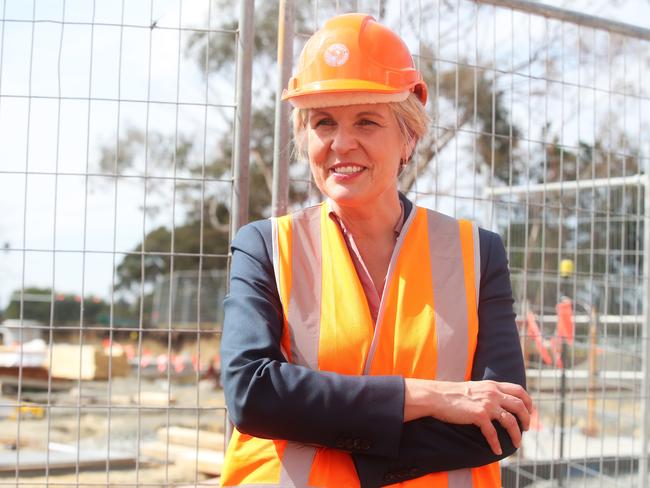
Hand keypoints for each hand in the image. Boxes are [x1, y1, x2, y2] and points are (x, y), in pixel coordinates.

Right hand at [404, 379, 532, 454]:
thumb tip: (496, 400)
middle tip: (526, 428)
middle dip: (527, 419)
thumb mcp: (475, 387)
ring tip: (517, 443)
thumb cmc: (452, 393)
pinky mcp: (479, 415)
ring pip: (511, 421)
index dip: (528, 402)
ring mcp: (487, 404)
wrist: (437, 396)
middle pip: (520, 405)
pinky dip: (496, 444)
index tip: (529, 412)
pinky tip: (496, 451)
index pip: (519, 390)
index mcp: (493, 385)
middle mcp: (493, 393)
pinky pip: (493, 433)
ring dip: (516, 434)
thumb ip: (487, 391)